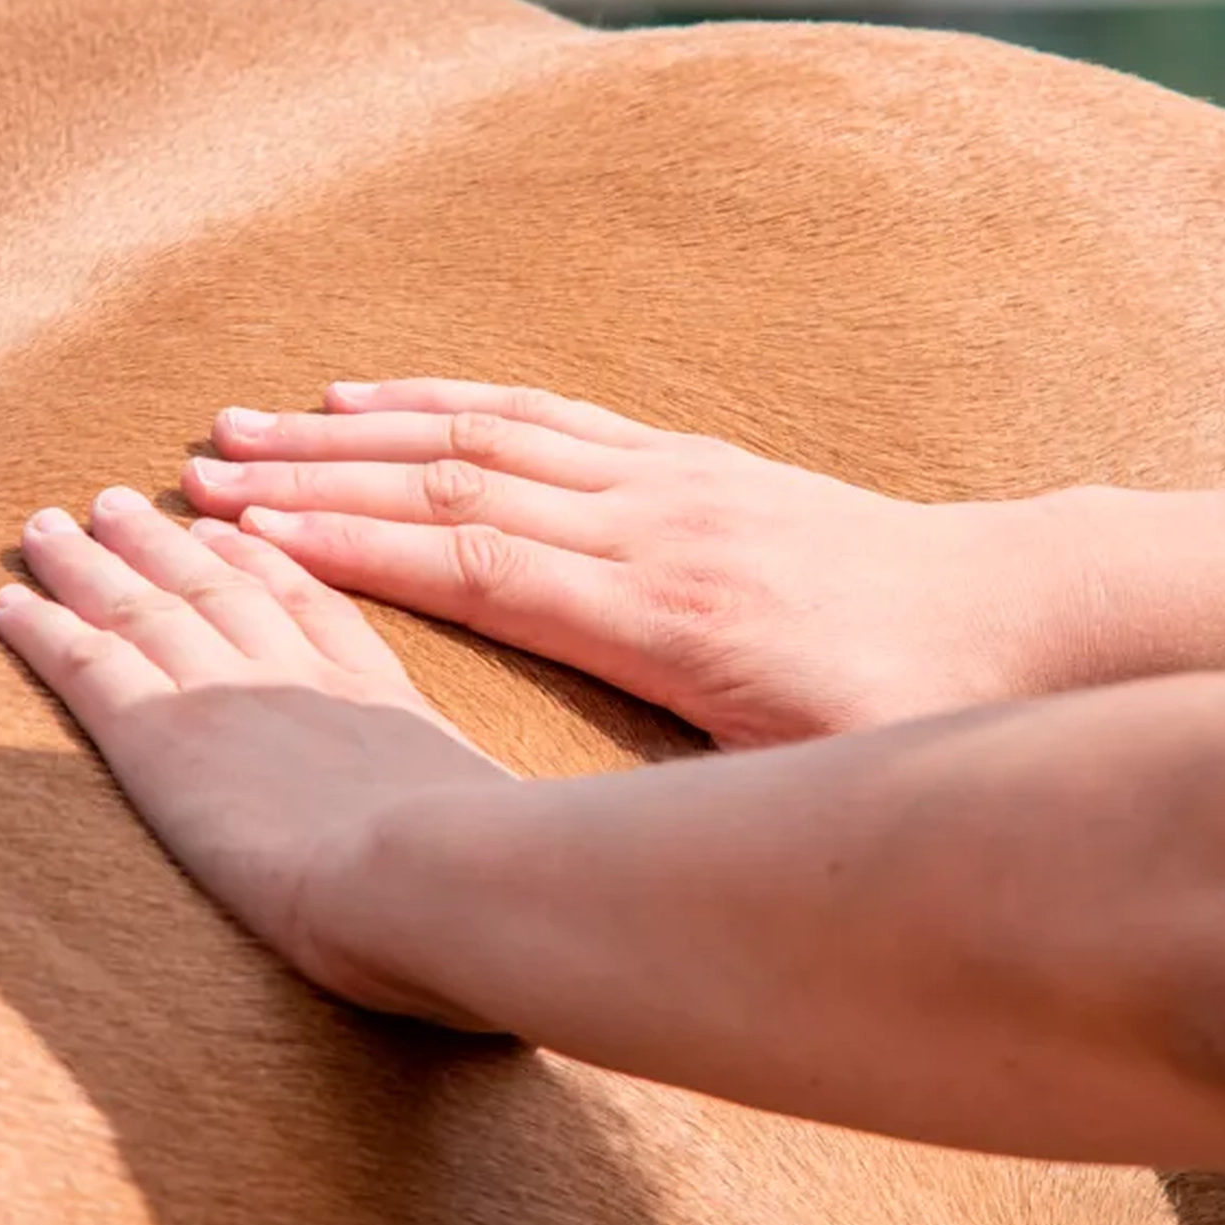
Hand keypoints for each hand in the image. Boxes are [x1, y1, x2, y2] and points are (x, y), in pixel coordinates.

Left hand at [0, 485, 515, 1028]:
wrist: (432, 867)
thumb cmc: (482, 866)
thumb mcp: (491, 819)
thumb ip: (472, 813)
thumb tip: (490, 839)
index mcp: (376, 695)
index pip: (309, 606)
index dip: (266, 560)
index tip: (236, 528)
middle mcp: (297, 673)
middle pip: (218, 586)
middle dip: (167, 541)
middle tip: (124, 502)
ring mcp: (230, 692)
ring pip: (146, 605)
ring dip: (96, 560)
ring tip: (55, 523)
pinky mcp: (164, 736)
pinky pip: (90, 665)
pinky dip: (45, 627)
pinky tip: (10, 599)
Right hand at [181, 379, 1084, 745]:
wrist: (1012, 611)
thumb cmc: (906, 706)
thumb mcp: (808, 776)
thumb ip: (695, 779)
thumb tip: (593, 829)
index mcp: (660, 611)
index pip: (472, 562)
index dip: (351, 544)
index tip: (247, 533)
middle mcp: (647, 522)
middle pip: (456, 482)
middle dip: (324, 474)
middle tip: (212, 464)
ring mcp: (665, 477)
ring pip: (489, 432)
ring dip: (370, 425)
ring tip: (269, 417)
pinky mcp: (684, 457)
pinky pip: (550, 413)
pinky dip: (459, 399)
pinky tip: (395, 395)